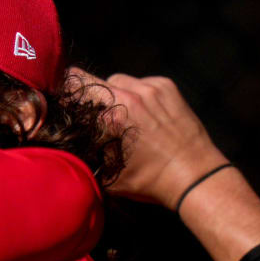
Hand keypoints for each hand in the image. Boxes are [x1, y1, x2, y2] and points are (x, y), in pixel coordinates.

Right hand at [69, 67, 228, 208]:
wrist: (195, 177)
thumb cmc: (149, 181)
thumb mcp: (107, 173)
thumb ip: (84, 152)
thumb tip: (63, 142)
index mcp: (111, 116)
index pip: (75, 82)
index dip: (65, 90)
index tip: (64, 100)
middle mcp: (130, 95)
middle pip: (94, 80)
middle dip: (90, 95)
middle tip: (96, 114)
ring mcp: (151, 88)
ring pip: (118, 79)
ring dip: (115, 93)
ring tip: (123, 116)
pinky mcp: (167, 86)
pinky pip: (141, 82)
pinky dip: (138, 94)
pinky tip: (144, 114)